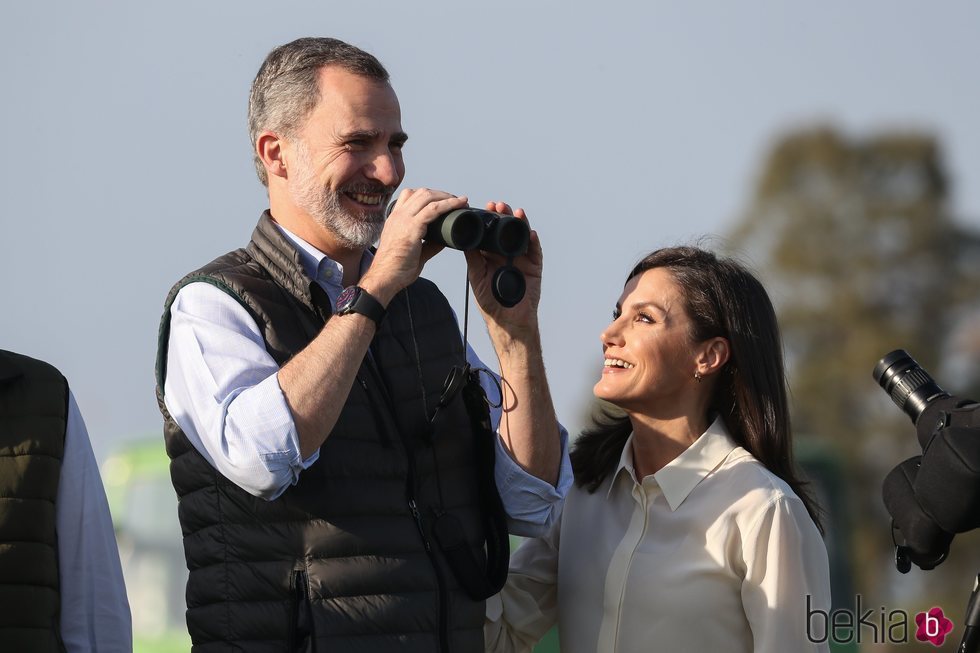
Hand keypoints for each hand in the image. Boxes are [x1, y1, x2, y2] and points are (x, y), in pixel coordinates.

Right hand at [360, 188, 467, 305]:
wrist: (383, 278)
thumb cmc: (395, 270)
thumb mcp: (414, 252)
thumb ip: (428, 245)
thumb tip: (444, 240)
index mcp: (395, 219)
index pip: (410, 195)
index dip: (429, 195)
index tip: (443, 200)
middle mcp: (398, 215)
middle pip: (421, 192)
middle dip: (441, 193)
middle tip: (456, 200)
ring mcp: (403, 220)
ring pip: (428, 196)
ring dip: (447, 196)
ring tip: (460, 201)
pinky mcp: (412, 228)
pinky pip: (434, 209)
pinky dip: (449, 204)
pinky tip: (459, 204)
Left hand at [464, 201, 542, 335]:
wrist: (508, 321)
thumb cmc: (490, 303)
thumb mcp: (477, 278)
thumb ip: (473, 259)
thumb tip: (463, 240)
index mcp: (491, 255)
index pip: (491, 232)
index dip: (489, 219)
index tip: (486, 207)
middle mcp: (506, 254)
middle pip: (507, 230)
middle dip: (504, 216)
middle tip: (499, 205)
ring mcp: (521, 259)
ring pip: (521, 236)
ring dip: (520, 223)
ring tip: (516, 212)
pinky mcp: (534, 267)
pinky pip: (535, 251)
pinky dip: (534, 241)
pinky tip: (531, 233)